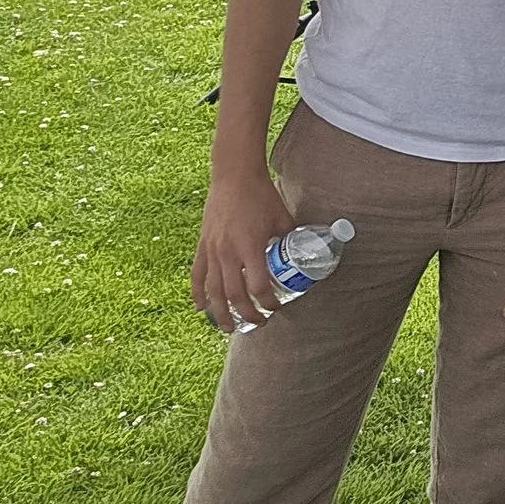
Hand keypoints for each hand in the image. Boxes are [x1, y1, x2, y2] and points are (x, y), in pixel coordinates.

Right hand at [191, 161, 297, 332]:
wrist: (234, 176)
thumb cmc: (262, 195)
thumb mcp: (283, 218)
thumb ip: (292, 238)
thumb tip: (308, 251)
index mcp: (251, 247)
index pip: (259, 286)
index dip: (269, 302)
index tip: (277, 307)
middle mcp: (228, 252)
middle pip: (235, 295)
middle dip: (248, 314)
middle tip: (260, 322)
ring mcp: (212, 250)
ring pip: (213, 290)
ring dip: (220, 312)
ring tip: (229, 327)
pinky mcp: (202, 245)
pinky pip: (197, 275)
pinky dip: (197, 293)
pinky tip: (200, 307)